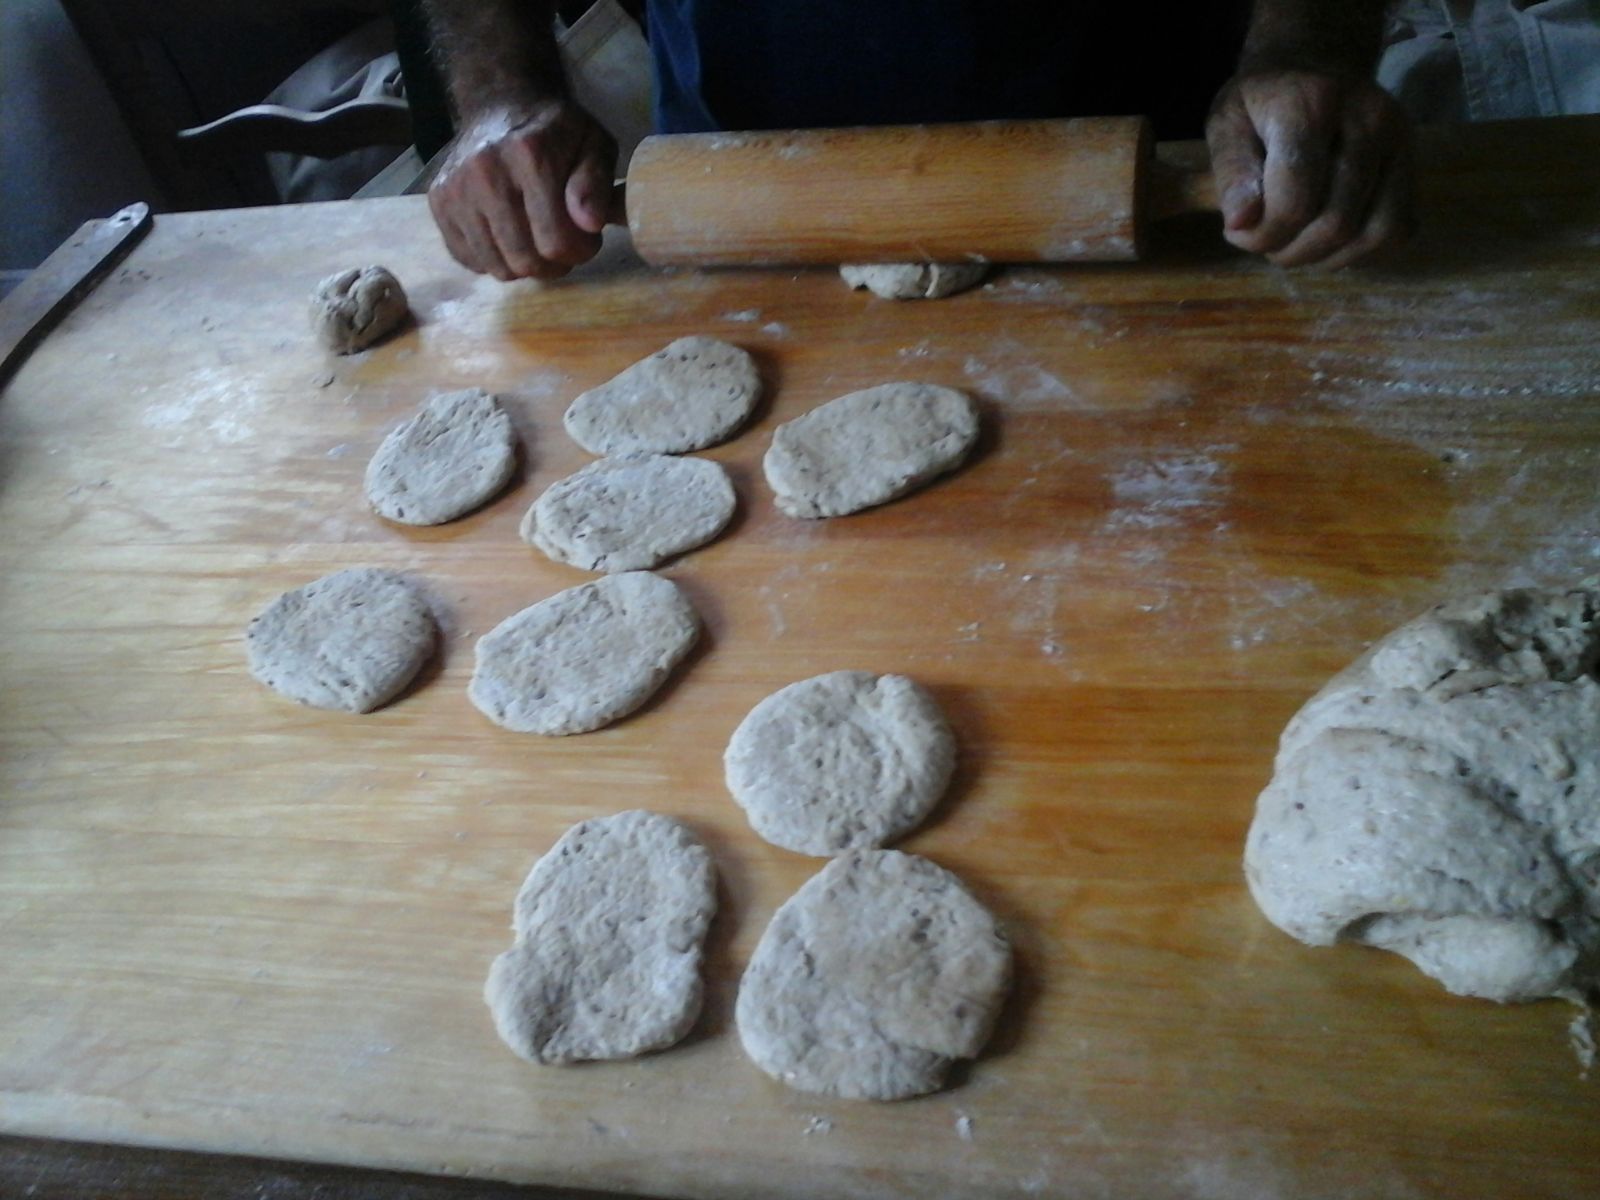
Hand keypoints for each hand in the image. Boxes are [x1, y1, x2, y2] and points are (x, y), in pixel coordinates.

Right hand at [428, 99, 615, 279]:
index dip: (579, 251)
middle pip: (524, 260)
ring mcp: (456, 189)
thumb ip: (595, 184)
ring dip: (525, 266)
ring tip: (537, 242)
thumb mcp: (594, 146)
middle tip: (563, 245)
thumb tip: (589, 224)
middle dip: (554, 264)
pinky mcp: (438, 203)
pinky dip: (494, 259)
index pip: (555, 240)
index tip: (587, 239)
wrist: (500, 108)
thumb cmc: (556, 133)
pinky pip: (470, 260)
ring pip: (497, 267)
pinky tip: (508, 237)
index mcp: (529, 156)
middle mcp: (485, 172)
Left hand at [1206, 71, 1414, 269]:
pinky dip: (1362, 252)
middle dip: (1291, 251)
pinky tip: (1328, 242)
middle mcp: (1368, 118)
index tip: (1239, 232)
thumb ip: (1231, 173)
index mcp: (1313, 103)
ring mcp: (1399, 140)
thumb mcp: (1226, 123)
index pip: (1295, 199)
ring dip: (1327, 258)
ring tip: (1295, 245)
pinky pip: (1398, 229)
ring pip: (1374, 233)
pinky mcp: (1414, 162)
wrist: (1314, 63)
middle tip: (1265, 242)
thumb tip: (1242, 224)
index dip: (1262, 235)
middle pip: (1336, 223)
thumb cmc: (1262, 101)